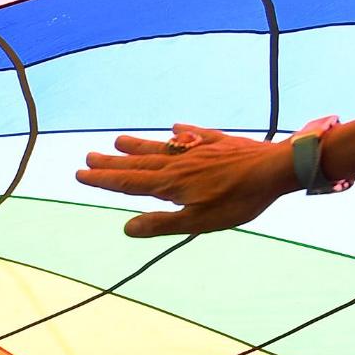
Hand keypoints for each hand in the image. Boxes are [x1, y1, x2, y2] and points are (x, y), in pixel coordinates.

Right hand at [76, 125, 300, 238]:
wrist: (275, 169)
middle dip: (112, 162)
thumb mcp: (200, 221)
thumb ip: (162, 224)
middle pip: (138, 163)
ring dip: (138, 145)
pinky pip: (193, 135)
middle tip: (89, 156)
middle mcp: (178, 163)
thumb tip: (126, 228)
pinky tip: (174, 126)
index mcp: (171, 184)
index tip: (80, 174)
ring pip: (160, 147)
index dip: (103, 180)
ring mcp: (198, 150)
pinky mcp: (218, 142)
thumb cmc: (239, 200)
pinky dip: (180, 132)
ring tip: (119, 141)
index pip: (129, 183)